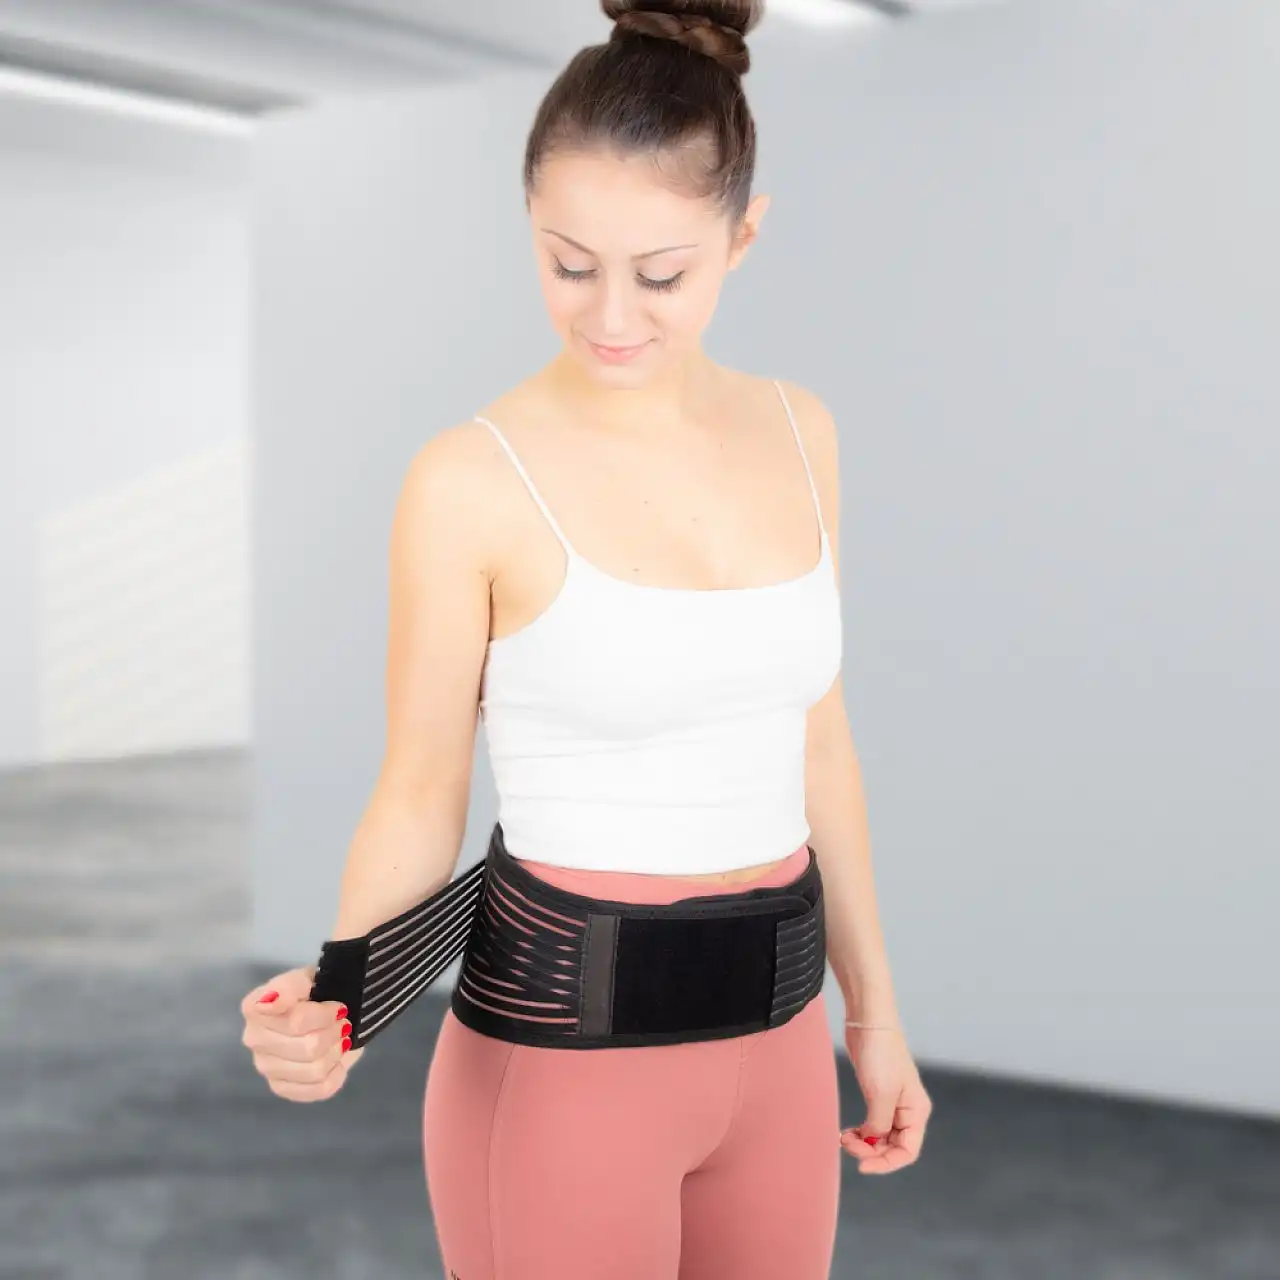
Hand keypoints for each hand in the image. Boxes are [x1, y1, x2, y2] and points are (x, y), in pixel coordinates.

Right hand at [240, 965, 359, 1101]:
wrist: (330, 1010)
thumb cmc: (316, 990)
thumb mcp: (308, 978)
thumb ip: (289, 986)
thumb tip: (267, 1003)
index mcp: (255, 1008)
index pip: (298, 1022)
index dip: (324, 1016)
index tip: (337, 1008)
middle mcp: (253, 1039)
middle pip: (309, 1047)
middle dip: (334, 1033)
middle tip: (343, 1022)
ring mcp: (266, 1067)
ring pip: (314, 1070)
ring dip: (336, 1052)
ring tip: (340, 1039)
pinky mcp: (282, 1087)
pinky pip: (318, 1089)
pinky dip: (336, 1073)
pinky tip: (335, 1060)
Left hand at [839, 1023, 931, 1173]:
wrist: (868, 1022)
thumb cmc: (880, 1054)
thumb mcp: (880, 1094)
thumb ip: (878, 1124)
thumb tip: (872, 1142)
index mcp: (916, 1112)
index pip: (907, 1152)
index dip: (886, 1163)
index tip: (862, 1166)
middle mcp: (908, 1111)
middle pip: (893, 1147)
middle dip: (871, 1151)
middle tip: (846, 1144)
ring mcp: (893, 1103)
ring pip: (881, 1137)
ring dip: (864, 1143)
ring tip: (844, 1138)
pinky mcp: (878, 1095)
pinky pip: (872, 1125)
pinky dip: (861, 1132)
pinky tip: (848, 1132)